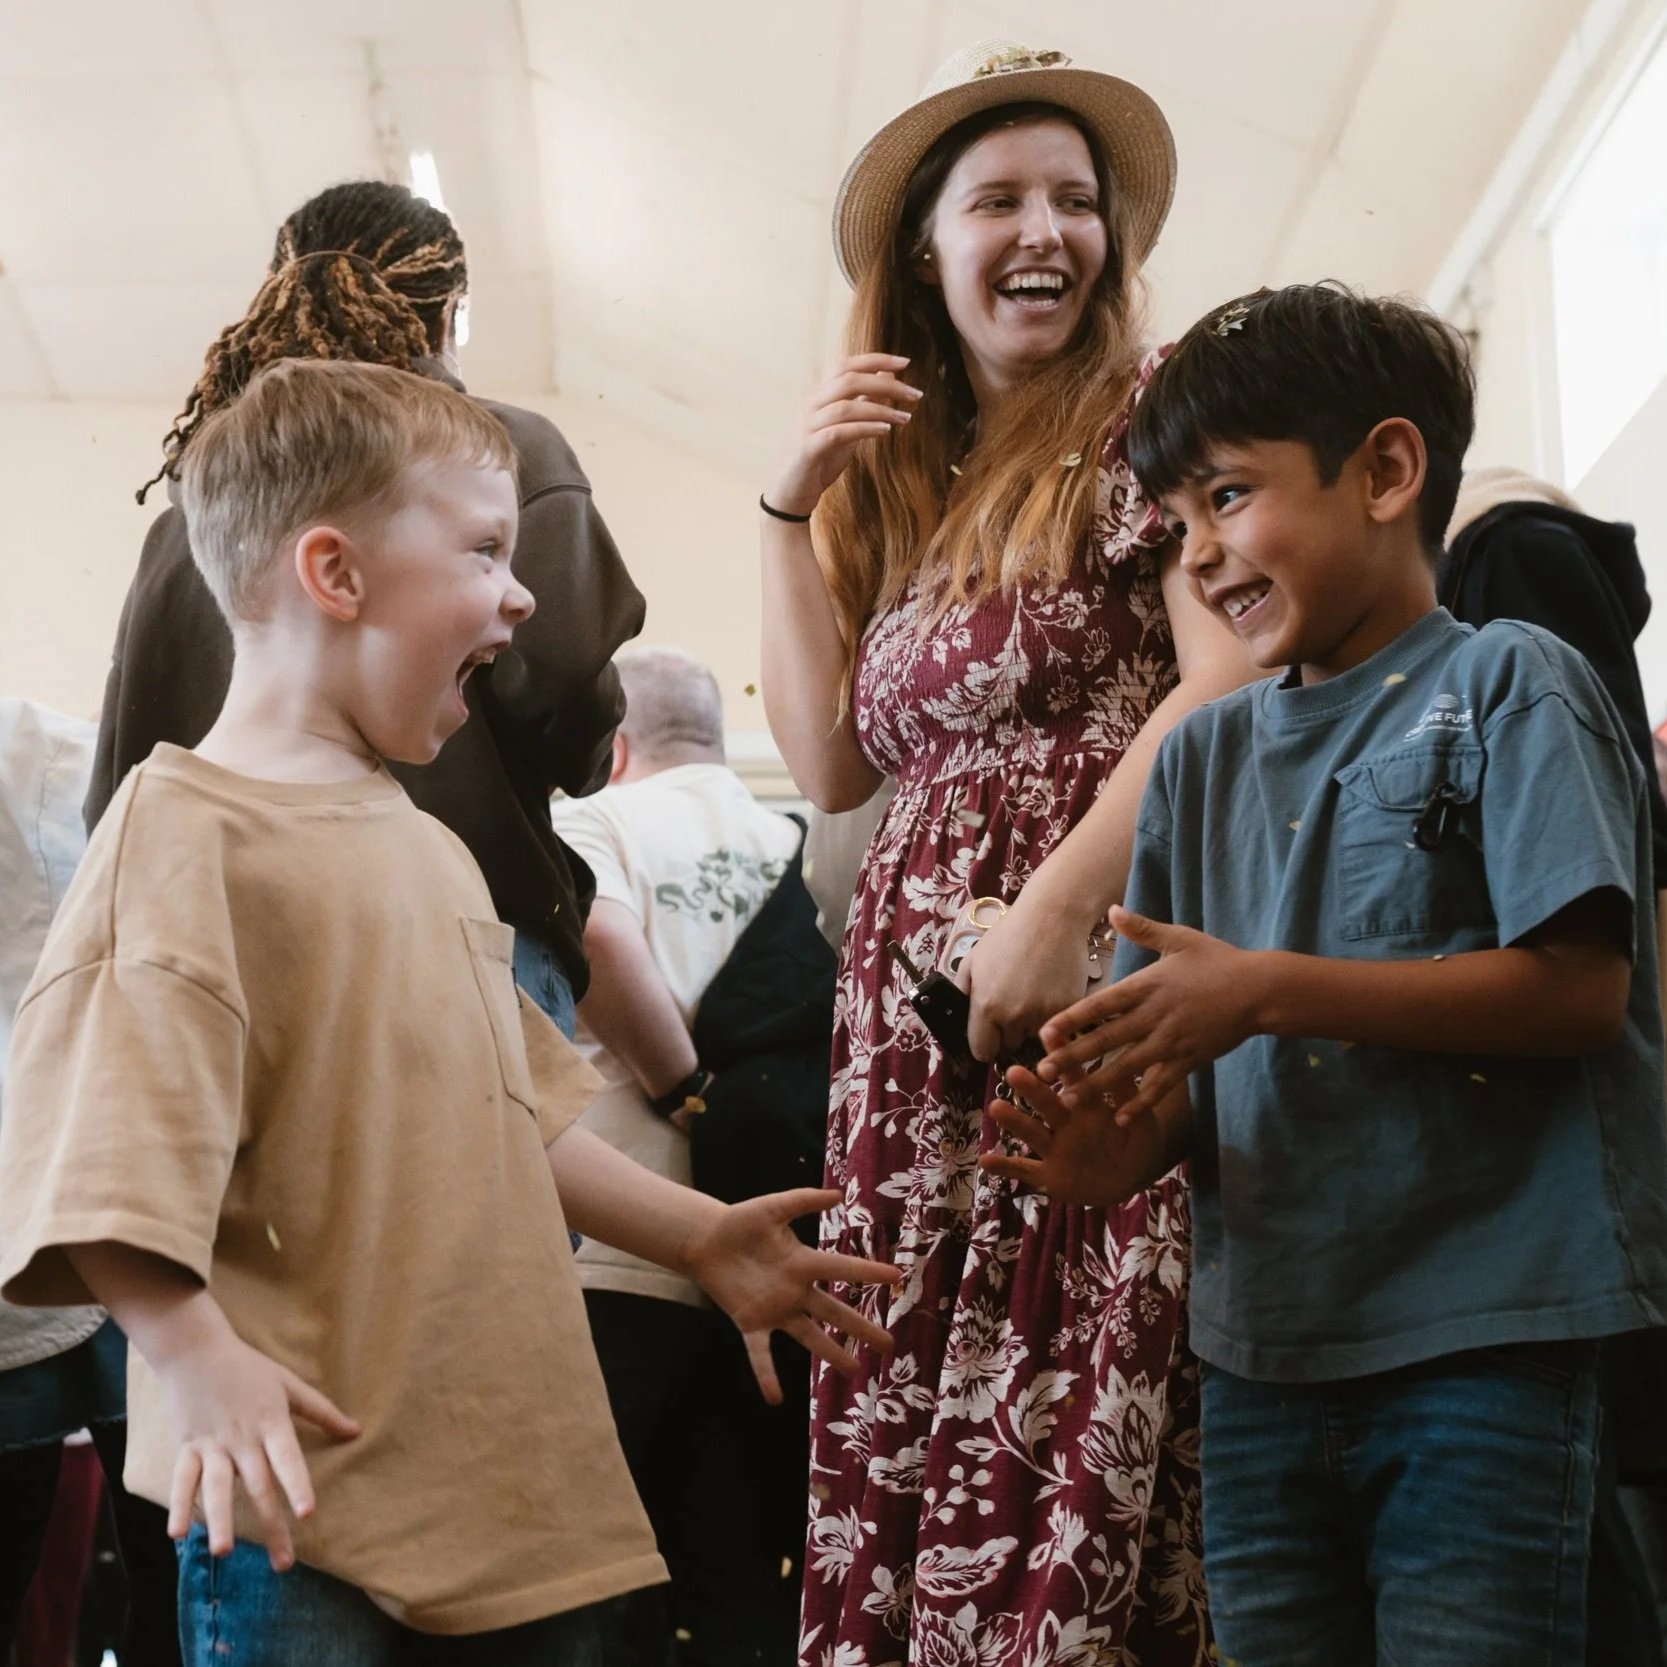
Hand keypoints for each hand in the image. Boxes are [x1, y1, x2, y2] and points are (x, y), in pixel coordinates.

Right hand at [158, 1321, 359, 1569]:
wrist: (197, 1352)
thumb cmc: (250, 1369)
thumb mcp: (290, 1385)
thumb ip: (322, 1412)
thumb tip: (356, 1432)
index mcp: (271, 1423)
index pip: (287, 1459)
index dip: (297, 1485)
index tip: (307, 1514)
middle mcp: (243, 1439)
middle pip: (258, 1487)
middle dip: (271, 1526)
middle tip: (283, 1564)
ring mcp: (213, 1445)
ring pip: (217, 1487)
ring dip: (220, 1520)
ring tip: (225, 1551)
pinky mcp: (188, 1447)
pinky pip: (183, 1479)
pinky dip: (179, 1505)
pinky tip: (178, 1534)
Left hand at [681, 1187, 900, 1403]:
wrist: (706, 1240)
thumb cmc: (740, 1222)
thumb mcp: (773, 1207)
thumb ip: (803, 1200)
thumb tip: (837, 1195)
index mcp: (803, 1262)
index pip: (842, 1268)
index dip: (868, 1271)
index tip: (897, 1277)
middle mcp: (796, 1290)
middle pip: (835, 1312)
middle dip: (862, 1327)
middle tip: (889, 1344)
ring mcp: (775, 1309)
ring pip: (808, 1336)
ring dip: (831, 1354)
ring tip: (854, 1372)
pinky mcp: (750, 1323)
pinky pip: (760, 1353)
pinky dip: (766, 1374)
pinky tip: (774, 1398)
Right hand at [765, 354, 922, 515]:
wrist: (789, 495)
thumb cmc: (819, 461)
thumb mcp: (847, 429)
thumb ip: (863, 404)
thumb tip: (887, 378)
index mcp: (818, 396)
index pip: (846, 366)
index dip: (875, 360)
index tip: (905, 363)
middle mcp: (810, 405)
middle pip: (848, 379)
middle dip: (885, 383)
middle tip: (916, 394)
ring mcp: (806, 426)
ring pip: (845, 406)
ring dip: (880, 410)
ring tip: (906, 418)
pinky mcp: (807, 449)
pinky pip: (838, 432)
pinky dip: (864, 429)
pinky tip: (885, 431)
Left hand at [958, 890, 1099, 1063]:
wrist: (1051, 918)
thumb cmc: (1010, 935)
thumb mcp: (973, 961)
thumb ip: (962, 993)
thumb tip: (959, 1017)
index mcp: (986, 1006)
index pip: (982, 1051)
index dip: (985, 1043)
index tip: (991, 1035)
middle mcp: (1014, 1016)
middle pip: (1009, 1046)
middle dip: (1009, 1033)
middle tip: (1015, 1006)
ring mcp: (1043, 1014)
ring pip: (1034, 1038)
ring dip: (1032, 1026)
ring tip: (1034, 995)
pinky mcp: (1068, 1009)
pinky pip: (1058, 1027)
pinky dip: (1054, 1017)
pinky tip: (1049, 992)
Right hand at [979, 1065, 1181, 1204]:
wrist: (1130, 1181)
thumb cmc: (1135, 1143)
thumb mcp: (1142, 1122)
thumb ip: (1131, 1098)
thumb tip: (1125, 1064)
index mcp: (1088, 1105)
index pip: (1073, 1077)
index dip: (1062, 1056)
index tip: (1049, 1033)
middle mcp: (1066, 1123)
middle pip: (1047, 1103)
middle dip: (1031, 1089)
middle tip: (1013, 1072)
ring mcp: (1055, 1149)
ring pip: (1032, 1133)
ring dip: (1014, 1121)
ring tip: (995, 1108)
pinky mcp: (1048, 1176)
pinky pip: (1024, 1171)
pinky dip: (1005, 1167)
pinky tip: (984, 1160)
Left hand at [1038, 906, 1261, 1119]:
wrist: (1260, 990)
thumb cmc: (1218, 961)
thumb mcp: (1180, 938)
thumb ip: (1143, 929)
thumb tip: (1113, 909)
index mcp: (1148, 986)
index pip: (1102, 1005)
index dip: (1073, 1019)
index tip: (1046, 1031)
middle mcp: (1155, 1017)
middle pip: (1107, 1040)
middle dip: (1073, 1056)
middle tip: (1043, 1071)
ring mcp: (1172, 1042)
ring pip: (1128, 1068)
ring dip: (1097, 1084)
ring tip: (1070, 1098)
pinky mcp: (1189, 1061)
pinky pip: (1160, 1086)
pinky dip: (1140, 1102)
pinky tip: (1119, 1118)